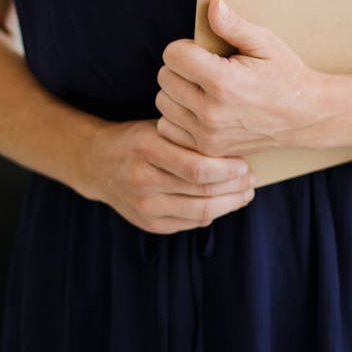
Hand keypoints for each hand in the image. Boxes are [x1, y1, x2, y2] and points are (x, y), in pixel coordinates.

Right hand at [86, 117, 255, 233]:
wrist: (99, 164)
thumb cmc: (137, 138)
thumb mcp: (158, 126)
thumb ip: (188, 136)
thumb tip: (233, 144)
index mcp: (147, 149)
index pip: (197, 167)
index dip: (227, 168)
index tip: (245, 162)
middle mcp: (144, 181)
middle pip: (202, 192)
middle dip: (234, 187)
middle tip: (252, 178)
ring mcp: (145, 207)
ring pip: (199, 213)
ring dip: (229, 203)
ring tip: (246, 192)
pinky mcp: (149, 224)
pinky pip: (189, 223)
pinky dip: (212, 213)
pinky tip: (225, 202)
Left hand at [155, 0, 326, 157]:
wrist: (305, 117)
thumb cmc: (285, 74)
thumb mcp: (264, 42)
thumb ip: (233, 25)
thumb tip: (212, 4)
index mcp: (223, 81)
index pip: (173, 55)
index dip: (185, 46)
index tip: (202, 50)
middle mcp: (210, 112)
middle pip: (164, 78)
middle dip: (180, 67)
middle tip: (204, 67)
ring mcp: (208, 135)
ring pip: (162, 103)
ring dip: (176, 91)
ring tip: (201, 87)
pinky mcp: (207, 150)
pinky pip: (168, 129)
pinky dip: (177, 116)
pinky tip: (198, 108)